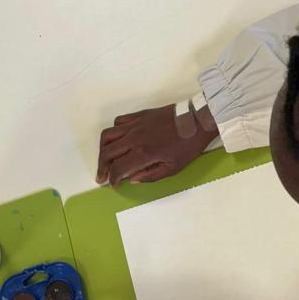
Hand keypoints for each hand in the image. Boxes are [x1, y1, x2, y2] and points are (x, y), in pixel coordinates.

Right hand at [96, 104, 216, 185]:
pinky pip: (118, 122)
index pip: (118, 168)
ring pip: (107, 135)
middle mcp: (134, 137)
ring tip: (105, 158)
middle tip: (101, 177)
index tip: (113, 185)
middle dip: (101, 167)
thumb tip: (132, 179)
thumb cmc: (188, 146)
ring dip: (102, 149)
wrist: (197, 121)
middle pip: (107, 152)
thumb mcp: (173, 168)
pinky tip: (118, 140)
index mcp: (144, 153)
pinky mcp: (139, 115)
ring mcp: (135, 124)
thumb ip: (151, 176)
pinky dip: (113, 132)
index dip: (113, 179)